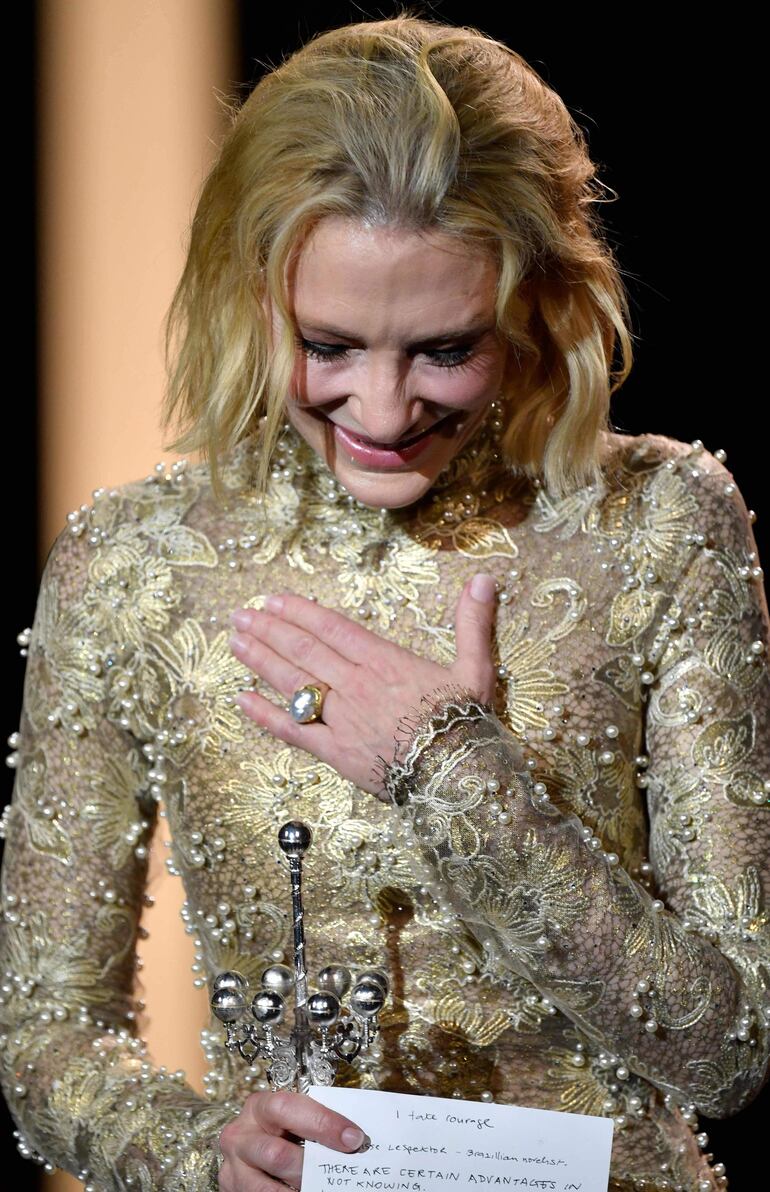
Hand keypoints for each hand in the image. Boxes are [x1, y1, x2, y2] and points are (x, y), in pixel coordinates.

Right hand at [218, 1088, 369, 1189]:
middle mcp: (240, 1136)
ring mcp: (233, 1168)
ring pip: (267, 1188)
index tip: (353, 1138)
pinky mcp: (231, 1189)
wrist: (253, 1150)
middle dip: (312, 1167)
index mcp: (260, 1107)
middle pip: (276, 1155)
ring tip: (321, 1188)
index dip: (322, 1123)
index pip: (288, 1108)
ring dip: (299, 1190)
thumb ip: (315, 1124)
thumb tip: (355, 1140)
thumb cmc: (282, 1130)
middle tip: (337, 1173)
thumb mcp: (294, 1120)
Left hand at [229, 573, 498, 797]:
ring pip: (293, 682)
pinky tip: (242, 700)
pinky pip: (293, 730)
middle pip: (304, 650)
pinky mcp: (334, 752)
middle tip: (240, 614)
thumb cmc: (467, 724)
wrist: (458, 778)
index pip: (333, 628)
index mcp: (385, 661)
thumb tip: (487, 579)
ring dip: (260, 659)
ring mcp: (341, 718)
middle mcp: (356, 684)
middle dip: (269, 629)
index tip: (273, 600)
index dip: (300, 612)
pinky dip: (265, 715)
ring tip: (234, 640)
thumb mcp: (476, 668)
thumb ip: (473, 623)